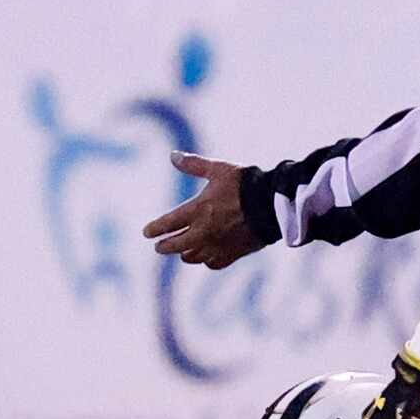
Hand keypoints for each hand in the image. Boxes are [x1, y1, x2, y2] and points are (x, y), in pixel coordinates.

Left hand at [142, 152, 260, 267]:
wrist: (272, 205)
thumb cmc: (245, 184)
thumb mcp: (218, 169)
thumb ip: (194, 165)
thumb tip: (172, 155)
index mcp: (198, 210)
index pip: (168, 224)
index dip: (155, 229)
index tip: (147, 233)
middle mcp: (204, 231)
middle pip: (176, 245)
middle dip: (164, 246)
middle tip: (158, 247)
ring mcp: (218, 245)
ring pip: (193, 257)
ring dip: (184, 254)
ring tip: (182, 252)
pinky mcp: (233, 254)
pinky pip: (213, 263)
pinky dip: (206, 260)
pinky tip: (205, 257)